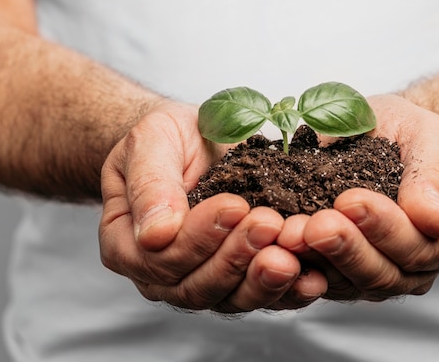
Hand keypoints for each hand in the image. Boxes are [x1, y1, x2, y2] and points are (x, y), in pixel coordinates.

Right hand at [99, 101, 325, 311]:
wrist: (194, 140)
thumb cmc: (166, 140)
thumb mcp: (149, 144)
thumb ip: (150, 185)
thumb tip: (155, 235)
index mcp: (127, 244)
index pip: (160, 257)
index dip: (198, 237)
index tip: (233, 205)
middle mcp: (161, 274)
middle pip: (197, 286)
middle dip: (236, 256)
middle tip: (268, 224)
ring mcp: (202, 280)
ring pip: (231, 298)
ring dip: (264, 279)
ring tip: (291, 253)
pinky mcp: (239, 279)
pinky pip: (262, 295)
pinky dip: (288, 291)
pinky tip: (311, 277)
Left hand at [278, 94, 438, 300]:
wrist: (384, 137)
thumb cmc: (409, 135)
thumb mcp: (430, 137)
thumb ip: (434, 175)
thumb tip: (435, 220)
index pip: (417, 245)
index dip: (384, 228)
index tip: (350, 199)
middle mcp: (413, 267)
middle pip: (381, 273)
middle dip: (345, 249)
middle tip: (316, 225)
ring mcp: (374, 274)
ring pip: (346, 282)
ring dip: (316, 260)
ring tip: (290, 233)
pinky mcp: (338, 274)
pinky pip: (318, 279)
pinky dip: (297, 264)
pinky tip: (277, 244)